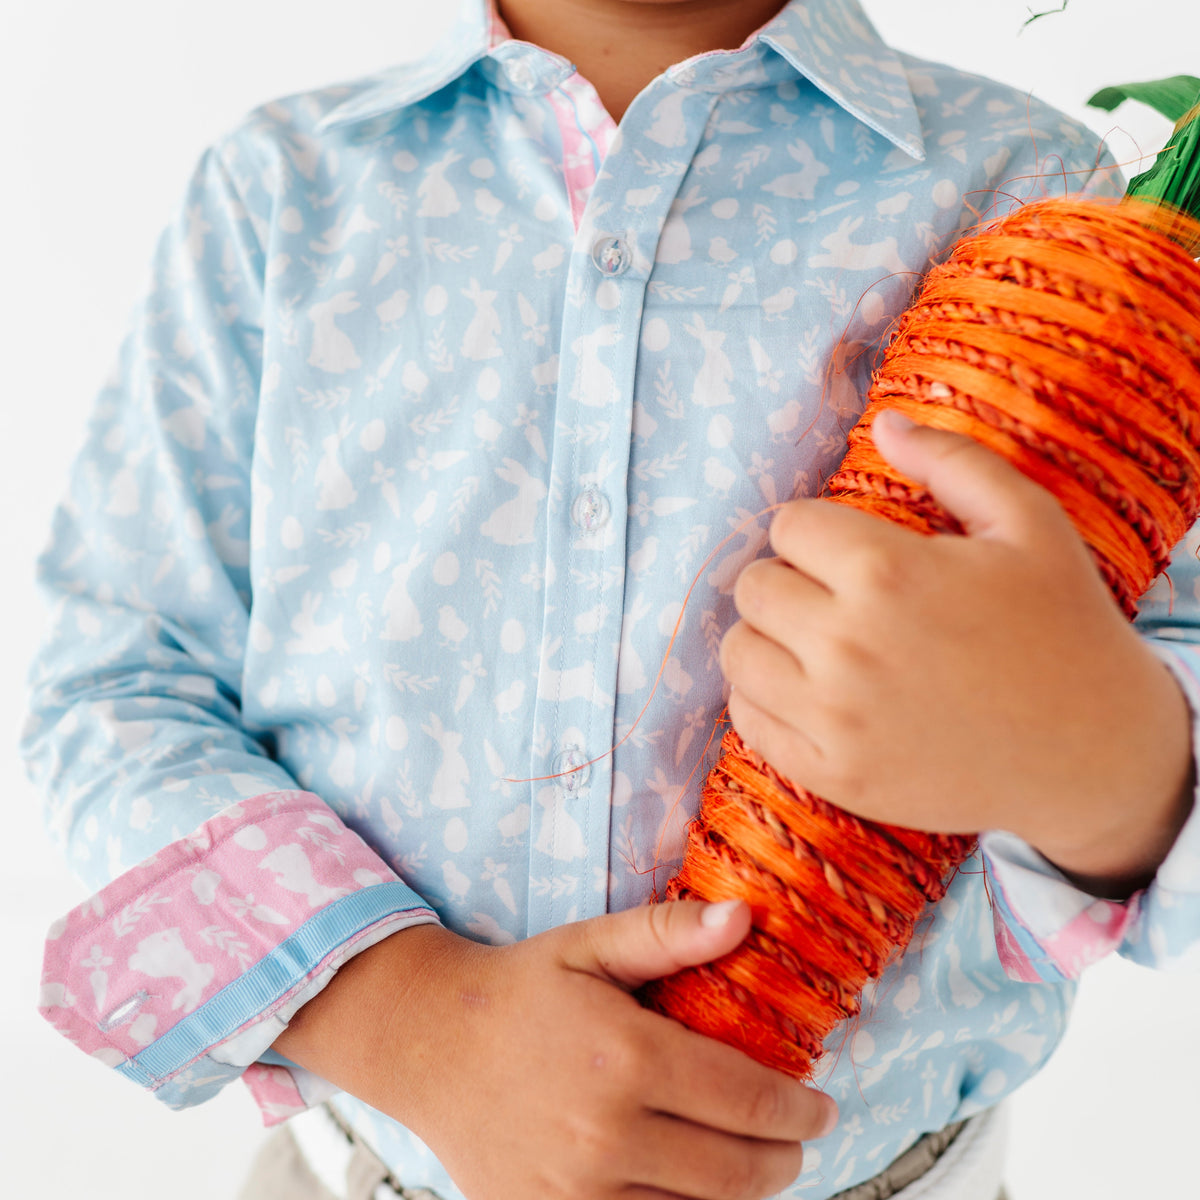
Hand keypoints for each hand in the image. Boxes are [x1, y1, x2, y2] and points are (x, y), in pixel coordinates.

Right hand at [275, 900, 836, 1199]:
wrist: (427, 1044)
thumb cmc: (515, 990)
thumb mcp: (589, 946)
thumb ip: (668, 933)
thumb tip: (744, 917)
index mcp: (625, 1059)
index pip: (747, 1101)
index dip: (800, 1111)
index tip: (820, 1106)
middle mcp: (606, 1134)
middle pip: (736, 1170)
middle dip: (784, 1157)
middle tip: (795, 1137)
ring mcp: (577, 1190)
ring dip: (739, 1190)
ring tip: (750, 1158)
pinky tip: (686, 1181)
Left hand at [721, 409, 1194, 894]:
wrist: (1094, 754)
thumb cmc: (1063, 628)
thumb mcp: (1030, 524)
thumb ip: (952, 462)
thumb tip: (885, 422)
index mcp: (887, 573)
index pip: (788, 526)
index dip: (815, 531)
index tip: (846, 550)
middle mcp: (846, 645)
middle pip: (753, 587)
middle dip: (788, 579)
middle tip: (831, 595)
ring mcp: (834, 717)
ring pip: (737, 652)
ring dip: (766, 638)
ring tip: (813, 640)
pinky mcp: (831, 773)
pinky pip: (747, 720)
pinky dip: (764, 699)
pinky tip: (810, 692)